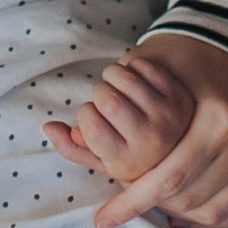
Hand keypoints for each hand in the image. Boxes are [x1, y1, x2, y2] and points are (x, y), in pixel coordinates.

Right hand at [47, 51, 195, 193]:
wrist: (177, 150)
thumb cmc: (131, 152)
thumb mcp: (101, 159)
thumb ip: (71, 148)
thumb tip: (48, 127)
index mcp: (126, 160)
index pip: (92, 126)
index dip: (84, 114)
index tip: (91, 116)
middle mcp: (150, 141)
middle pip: (108, 100)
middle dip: (98, 93)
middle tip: (103, 97)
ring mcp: (168, 117)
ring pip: (126, 79)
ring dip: (112, 74)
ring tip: (114, 83)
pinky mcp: (179, 96)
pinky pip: (147, 68)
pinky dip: (134, 66)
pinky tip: (134, 78)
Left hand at [54, 32, 227, 227]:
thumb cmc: (187, 61)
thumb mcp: (146, 76)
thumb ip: (103, 112)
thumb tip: (52, 132)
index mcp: (218, 118)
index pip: (169, 176)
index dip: (132, 202)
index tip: (102, 220)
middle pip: (189, 199)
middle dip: (152, 208)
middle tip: (123, 209)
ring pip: (212, 211)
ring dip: (177, 215)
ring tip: (151, 207)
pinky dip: (207, 217)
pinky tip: (181, 213)